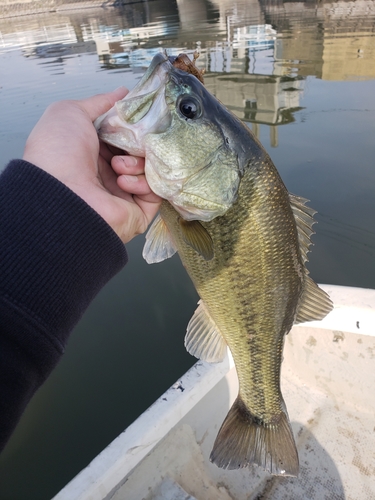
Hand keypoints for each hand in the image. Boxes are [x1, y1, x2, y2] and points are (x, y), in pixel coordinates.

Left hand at [23, 88, 161, 242]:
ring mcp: (123, 193)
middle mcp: (108, 173)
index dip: (134, 126)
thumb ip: (99, 102)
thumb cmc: (59, 153)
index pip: (125, 136)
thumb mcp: (71, 112)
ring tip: (118, 166)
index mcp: (93, 152)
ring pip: (149, 171)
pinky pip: (154, 193)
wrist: (60, 193)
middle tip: (132, 139)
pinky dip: (143, 183)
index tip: (142, 117)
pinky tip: (123, 181)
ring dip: (136, 163)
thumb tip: (122, 92)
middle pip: (140, 152)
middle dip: (139, 143)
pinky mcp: (137, 212)